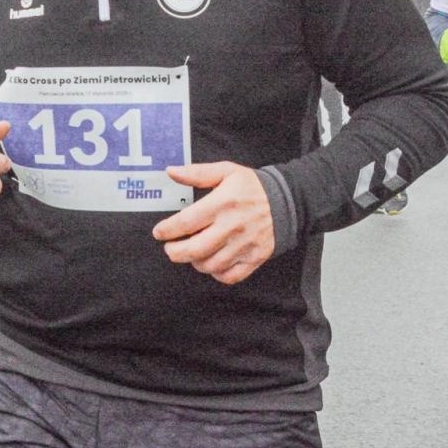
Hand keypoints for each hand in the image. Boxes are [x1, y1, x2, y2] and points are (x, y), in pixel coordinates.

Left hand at [151, 162, 274, 284]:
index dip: (167, 230)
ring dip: (194, 262)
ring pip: (210, 265)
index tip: (159, 233)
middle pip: (194, 250)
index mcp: (222, 204)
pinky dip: (216, 273)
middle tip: (170, 248)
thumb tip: (171, 171)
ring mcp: (244, 245)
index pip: (186, 222)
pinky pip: (230, 276)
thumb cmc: (252, 186)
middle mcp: (232, 227)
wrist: (287, 200)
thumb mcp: (226, 171)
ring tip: (191, 253)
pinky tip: (212, 263)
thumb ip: (197, 173)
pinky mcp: (255, 258)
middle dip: (175, 252)